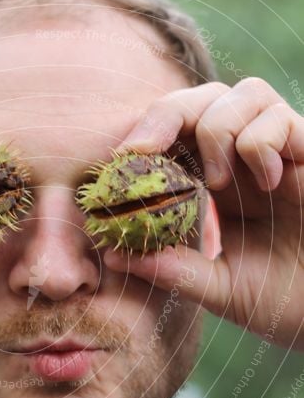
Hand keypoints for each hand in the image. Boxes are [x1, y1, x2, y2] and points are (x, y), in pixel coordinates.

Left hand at [103, 78, 303, 350]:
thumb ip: (172, 270)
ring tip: (216, 184)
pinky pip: (281, 120)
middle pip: (205, 98)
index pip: (180, 134)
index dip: (148, 134)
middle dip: (167, 114)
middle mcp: (248, 160)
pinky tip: (265, 183)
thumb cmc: (282, 303)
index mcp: (220, 184)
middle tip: (143, 151)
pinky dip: (260, 142)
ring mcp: (283, 154)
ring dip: (217, 128)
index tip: (120, 161)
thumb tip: (114, 254)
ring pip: (243, 94)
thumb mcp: (218, 289)